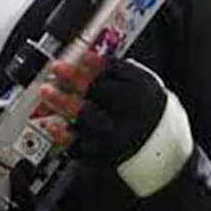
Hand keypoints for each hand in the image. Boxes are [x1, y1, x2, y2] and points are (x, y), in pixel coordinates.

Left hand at [37, 52, 195, 197]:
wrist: (164, 153)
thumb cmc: (153, 114)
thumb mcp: (149, 86)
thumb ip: (126, 73)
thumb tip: (95, 60)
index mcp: (144, 94)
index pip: (118, 73)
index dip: (97, 62)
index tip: (82, 55)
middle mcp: (130, 115)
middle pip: (98, 91)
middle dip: (75, 78)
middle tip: (57, 67)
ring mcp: (116, 137)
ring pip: (85, 117)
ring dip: (62, 102)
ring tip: (46, 91)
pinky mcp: (104, 156)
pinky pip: (79, 146)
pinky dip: (64, 135)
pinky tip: (53, 124)